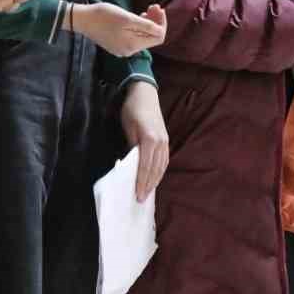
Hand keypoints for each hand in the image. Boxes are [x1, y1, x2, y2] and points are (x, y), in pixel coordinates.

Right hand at [72, 2, 166, 56]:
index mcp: (133, 45)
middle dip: (155, 21)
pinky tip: (136, 17)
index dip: (162, 23)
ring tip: (146, 10)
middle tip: (153, 6)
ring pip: (142, 37)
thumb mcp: (127, 18)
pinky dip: (138, 27)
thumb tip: (161, 31)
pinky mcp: (116, 44)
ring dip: (147, 23)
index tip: (158, 8)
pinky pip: (133, 37)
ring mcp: (122, 48)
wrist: (82, 19)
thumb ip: (146, 26)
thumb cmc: (104, 16)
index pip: (158, 37)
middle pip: (151, 38)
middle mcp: (129, 51)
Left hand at [119, 81, 168, 202]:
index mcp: (150, 140)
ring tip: (147, 192)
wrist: (144, 93)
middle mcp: (161, 143)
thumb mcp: (128, 128)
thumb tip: (131, 165)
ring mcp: (165, 142)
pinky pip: (164, 160)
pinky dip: (159, 171)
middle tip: (141, 199)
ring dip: (155, 180)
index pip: (145, 167)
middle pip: (155, 170)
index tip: (137, 195)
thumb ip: (132, 147)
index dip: (141, 183)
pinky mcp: (166, 140)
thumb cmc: (132, 109)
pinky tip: (154, 178)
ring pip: (162, 167)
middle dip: (148, 186)